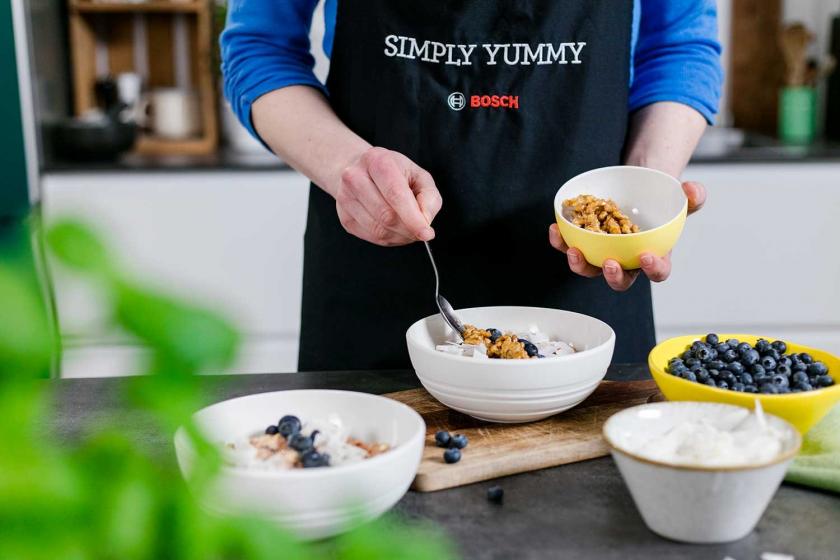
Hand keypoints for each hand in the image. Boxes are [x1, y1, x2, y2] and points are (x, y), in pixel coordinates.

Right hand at [334, 147, 442, 245]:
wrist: (361, 170)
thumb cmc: (394, 173)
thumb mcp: (419, 175)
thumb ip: (429, 197)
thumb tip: (425, 221)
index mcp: (377, 161)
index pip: (396, 195)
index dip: (413, 218)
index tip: (426, 233)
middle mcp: (355, 177)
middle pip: (386, 216)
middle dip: (408, 229)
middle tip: (420, 230)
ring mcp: (346, 198)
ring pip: (378, 230)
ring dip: (399, 236)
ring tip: (408, 228)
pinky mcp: (344, 217)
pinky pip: (371, 237)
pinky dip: (388, 239)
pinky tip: (394, 229)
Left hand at [548, 181, 705, 290]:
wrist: (636, 185)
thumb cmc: (659, 199)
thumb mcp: (679, 196)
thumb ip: (691, 197)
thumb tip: (692, 190)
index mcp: (654, 256)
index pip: (657, 272)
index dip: (653, 269)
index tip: (646, 256)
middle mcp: (627, 260)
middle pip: (619, 279)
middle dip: (613, 276)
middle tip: (608, 263)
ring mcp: (603, 252)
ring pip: (590, 268)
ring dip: (580, 264)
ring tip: (574, 250)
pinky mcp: (584, 242)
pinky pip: (570, 247)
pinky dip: (561, 241)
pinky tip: (556, 229)